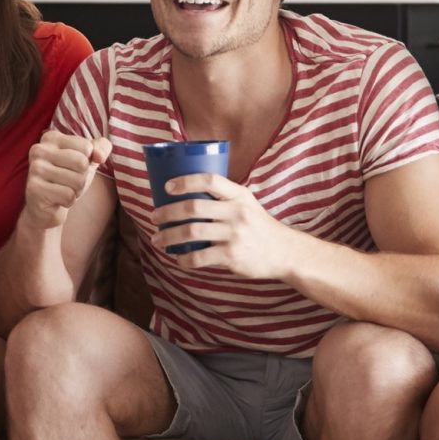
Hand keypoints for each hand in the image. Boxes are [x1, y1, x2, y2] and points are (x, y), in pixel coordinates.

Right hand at [23, 130, 111, 228]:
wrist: (47, 207)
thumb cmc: (69, 178)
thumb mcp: (87, 159)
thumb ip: (100, 147)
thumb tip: (100, 156)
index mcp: (51, 138)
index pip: (87, 147)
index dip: (87, 161)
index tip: (73, 167)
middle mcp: (39, 150)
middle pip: (82, 163)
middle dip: (83, 177)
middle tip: (70, 181)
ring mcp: (35, 169)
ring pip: (78, 181)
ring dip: (76, 191)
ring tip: (63, 189)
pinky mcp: (34, 189)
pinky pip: (69, 196)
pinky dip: (69, 201)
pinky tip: (57, 200)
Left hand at [149, 174, 297, 279]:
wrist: (284, 252)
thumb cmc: (259, 225)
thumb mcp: (247, 203)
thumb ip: (224, 197)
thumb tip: (187, 192)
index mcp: (239, 195)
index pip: (210, 180)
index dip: (185, 181)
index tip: (167, 187)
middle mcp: (236, 212)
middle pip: (193, 207)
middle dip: (167, 212)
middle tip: (154, 217)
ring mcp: (234, 234)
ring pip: (191, 232)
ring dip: (169, 236)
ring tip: (158, 239)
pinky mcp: (232, 256)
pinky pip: (200, 257)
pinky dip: (184, 259)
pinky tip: (178, 259)